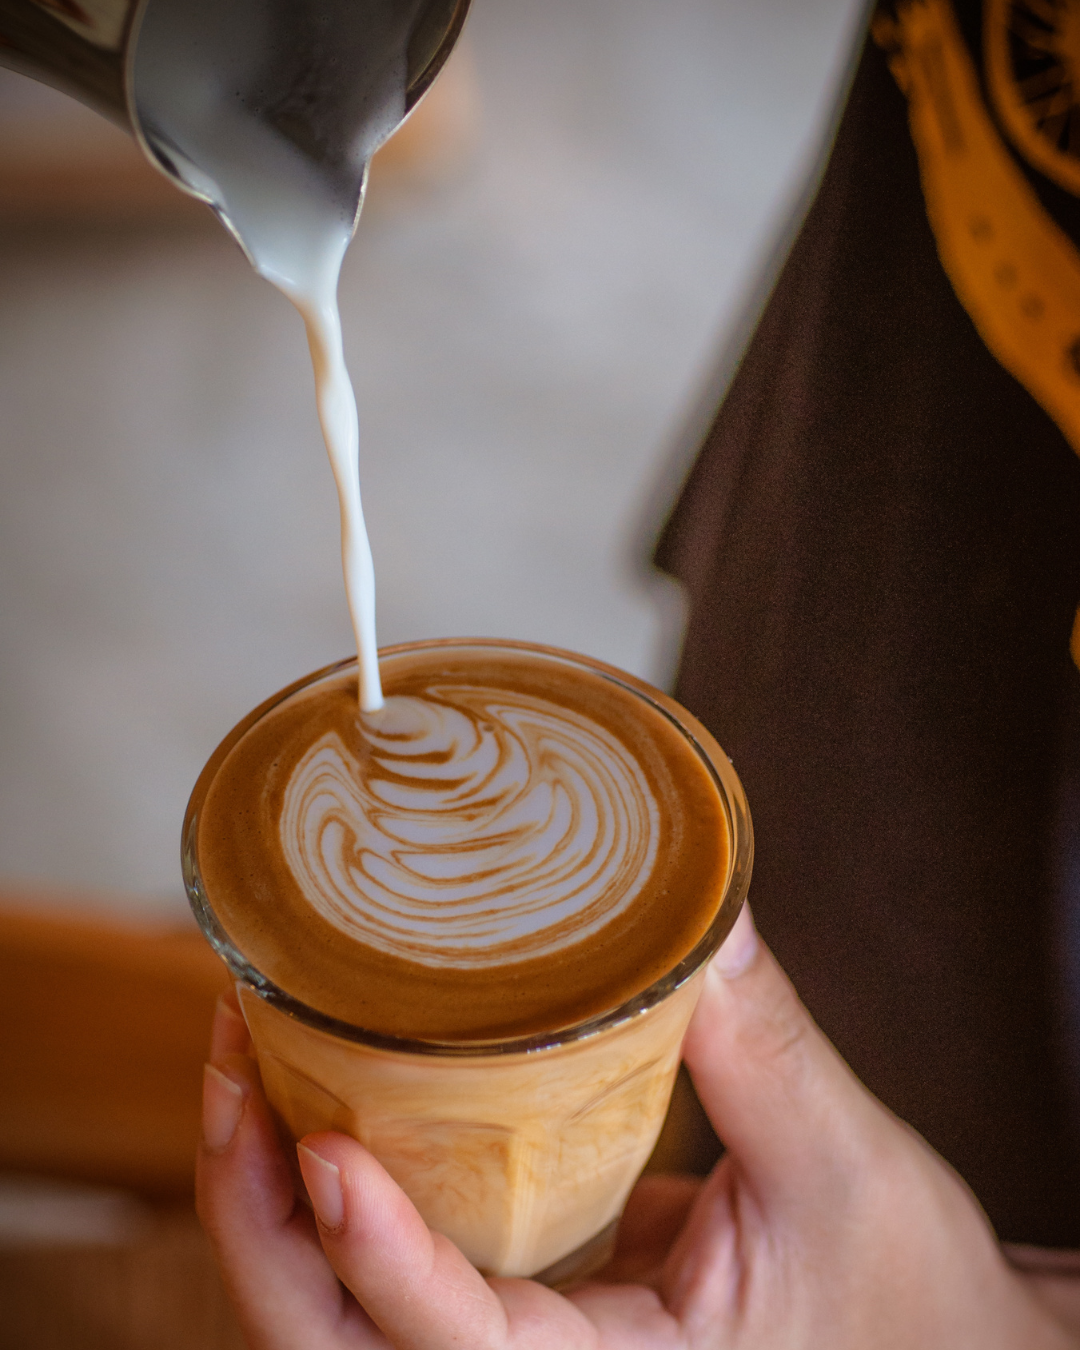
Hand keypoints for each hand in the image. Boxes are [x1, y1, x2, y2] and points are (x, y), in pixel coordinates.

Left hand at [196, 909, 1079, 1347]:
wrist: (931, 1344)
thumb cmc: (900, 1294)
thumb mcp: (841, 1170)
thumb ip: (762, 1044)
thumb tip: (696, 911)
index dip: (382, 1261)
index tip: (326, 1146)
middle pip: (344, 1347)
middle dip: (262, 1220)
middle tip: (229, 1066)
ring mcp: (520, 1346)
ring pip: (344, 1313)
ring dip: (271, 1194)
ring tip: (237, 1052)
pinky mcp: (522, 1298)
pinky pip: (393, 1258)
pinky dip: (335, 1179)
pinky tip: (320, 1077)